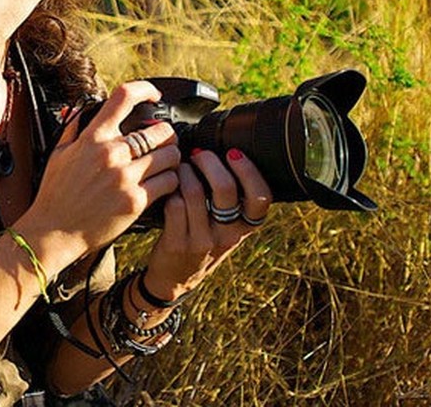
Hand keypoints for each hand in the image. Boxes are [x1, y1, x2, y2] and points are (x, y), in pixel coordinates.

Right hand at [23, 82, 181, 265]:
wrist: (54, 231)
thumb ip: (74, 128)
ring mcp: (125, 177)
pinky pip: (169, 182)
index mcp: (93, 138)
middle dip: (166, 135)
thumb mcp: (59, 154)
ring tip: (165, 164)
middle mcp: (111, 154)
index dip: (145, 90)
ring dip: (172, 159)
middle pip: (160, 130)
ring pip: (171, 156)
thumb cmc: (56, 194)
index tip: (153, 96)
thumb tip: (82, 109)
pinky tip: (163, 185)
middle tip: (164, 143)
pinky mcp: (136, 201)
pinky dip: (171, 182)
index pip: (124, 97)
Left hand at [141, 147, 273, 301]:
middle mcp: (228, 235)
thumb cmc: (203, 240)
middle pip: (224, 189)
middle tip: (199, 154)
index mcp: (245, 227)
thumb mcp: (227, 227)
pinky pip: (174, 204)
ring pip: (194, 192)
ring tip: (181, 167)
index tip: (234, 153)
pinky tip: (169, 187)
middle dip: (209, 162)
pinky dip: (170, 189)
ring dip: (184, 172)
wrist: (175, 277)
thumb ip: (232, 201)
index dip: (249, 171)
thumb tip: (226, 153)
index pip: (260, 198)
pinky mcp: (178, 243)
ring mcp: (202, 240)